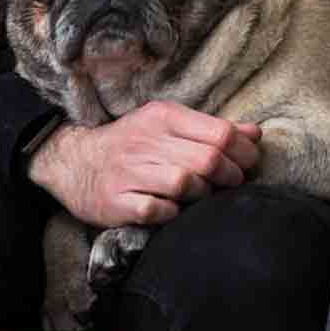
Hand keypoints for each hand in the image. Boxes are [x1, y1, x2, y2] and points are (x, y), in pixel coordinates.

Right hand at [27, 100, 261, 227]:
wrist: (74, 161)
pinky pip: (156, 211)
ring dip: (203, 194)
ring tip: (202, 195)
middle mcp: (146, 141)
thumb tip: (255, 133)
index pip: (220, 132)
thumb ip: (213, 129)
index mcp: (164, 117)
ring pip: (185, 184)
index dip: (244, 151)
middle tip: (232, 183)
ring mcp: (129, 172)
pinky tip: (173, 209)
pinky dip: (172, 213)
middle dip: (230, 176)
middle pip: (208, 160)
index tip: (249, 162)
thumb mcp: (169, 125)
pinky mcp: (115, 201)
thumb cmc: (133, 144)